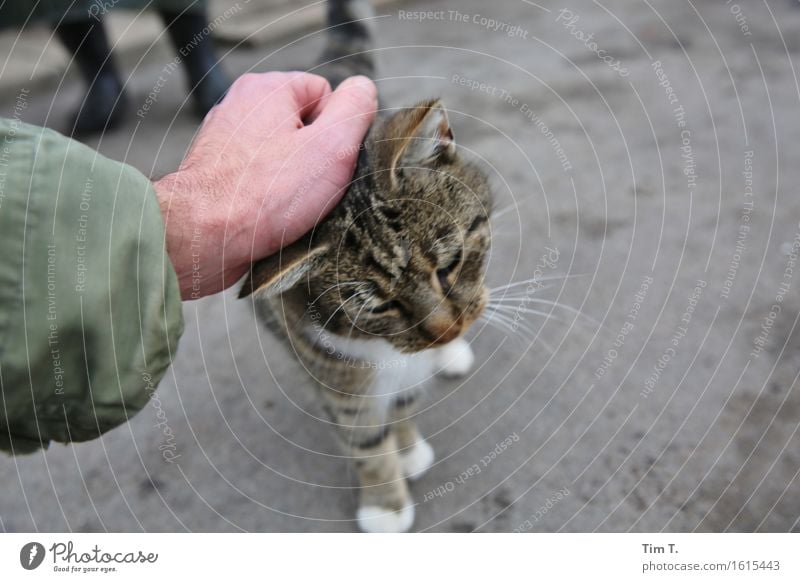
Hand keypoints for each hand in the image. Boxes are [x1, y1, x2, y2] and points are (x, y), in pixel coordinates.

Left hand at [153, 71, 377, 299]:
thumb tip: (363, 91)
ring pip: (283, 159)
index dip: (337, 130)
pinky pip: (262, 183)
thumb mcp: (331, 147)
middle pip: (304, 127)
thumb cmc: (264, 195)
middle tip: (315, 188)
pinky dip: (273, 201)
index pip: (325, 93)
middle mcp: (240, 109)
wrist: (203, 240)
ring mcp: (225, 144)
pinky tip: (274, 219)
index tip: (330, 160)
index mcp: (266, 90)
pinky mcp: (219, 179)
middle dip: (316, 159)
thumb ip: (355, 110)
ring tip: (293, 207)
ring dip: (296, 184)